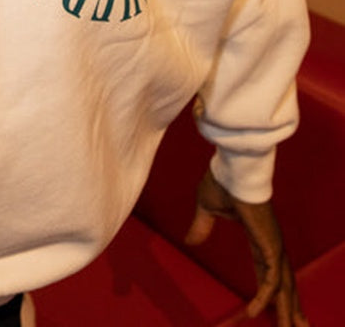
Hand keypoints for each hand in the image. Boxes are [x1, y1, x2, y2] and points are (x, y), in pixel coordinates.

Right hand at [185, 169, 307, 326]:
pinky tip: (254, 311)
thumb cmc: (222, 181)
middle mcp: (270, 244)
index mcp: (259, 236)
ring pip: (283, 286)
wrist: (232, 167)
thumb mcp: (207, 208)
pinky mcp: (269, 244)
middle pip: (284, 283)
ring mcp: (272, 245)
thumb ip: (201, 226)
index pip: (269, 270)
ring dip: (286, 310)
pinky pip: (270, 279)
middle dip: (289, 307)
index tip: (271, 307)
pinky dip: (264, 297)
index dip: (270, 290)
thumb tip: (190, 241)